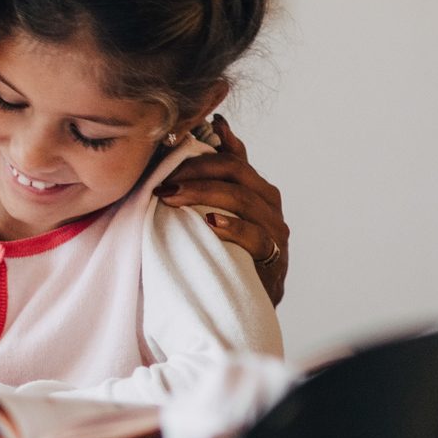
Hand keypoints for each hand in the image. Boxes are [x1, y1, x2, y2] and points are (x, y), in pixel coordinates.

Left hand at [158, 115, 288, 304]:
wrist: (242, 304)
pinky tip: (209, 223)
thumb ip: (211, 180)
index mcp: (256, 188)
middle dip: (196, 171)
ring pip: (243, 199)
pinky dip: (232, 227)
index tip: (176, 141)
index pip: (234, 157)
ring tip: (172, 197)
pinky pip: (256, 237)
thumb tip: (205, 132)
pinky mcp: (274, 257)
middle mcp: (269, 203)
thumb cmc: (225, 253)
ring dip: (204, 195)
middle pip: (236, 172)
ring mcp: (275, 229)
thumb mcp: (214, 213)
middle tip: (162, 179)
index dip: (206, 146)